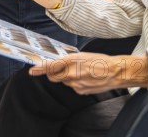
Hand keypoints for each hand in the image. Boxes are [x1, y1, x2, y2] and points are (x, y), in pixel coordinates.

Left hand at [29, 53, 147, 94]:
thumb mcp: (83, 55)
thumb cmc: (101, 61)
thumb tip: (60, 63)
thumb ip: (69, 60)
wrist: (115, 72)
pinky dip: (75, 82)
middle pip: (54, 77)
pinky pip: (72, 87)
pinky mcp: (80, 91)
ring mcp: (75, 84)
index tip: (32, 70)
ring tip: (81, 72)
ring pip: (64, 81)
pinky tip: (86, 78)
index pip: (50, 66)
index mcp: (71, 61)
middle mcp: (71, 74)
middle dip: (54, 73)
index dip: (39, 69)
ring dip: (67, 77)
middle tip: (60, 69)